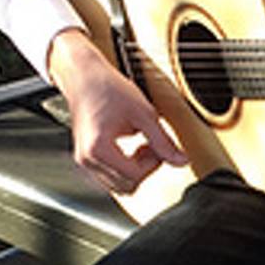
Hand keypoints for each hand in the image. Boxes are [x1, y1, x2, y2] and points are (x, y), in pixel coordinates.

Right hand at [47, 28, 187, 195]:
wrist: (85, 77)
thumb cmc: (109, 89)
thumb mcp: (144, 114)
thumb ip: (163, 141)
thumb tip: (181, 161)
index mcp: (98, 149)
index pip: (134, 176)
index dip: (153, 163)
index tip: (156, 146)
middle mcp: (87, 159)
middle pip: (126, 187)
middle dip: (144, 170)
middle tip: (151, 147)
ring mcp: (84, 161)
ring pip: (118, 186)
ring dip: (134, 171)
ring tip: (140, 147)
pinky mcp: (86, 159)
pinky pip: (110, 178)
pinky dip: (124, 169)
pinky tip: (129, 150)